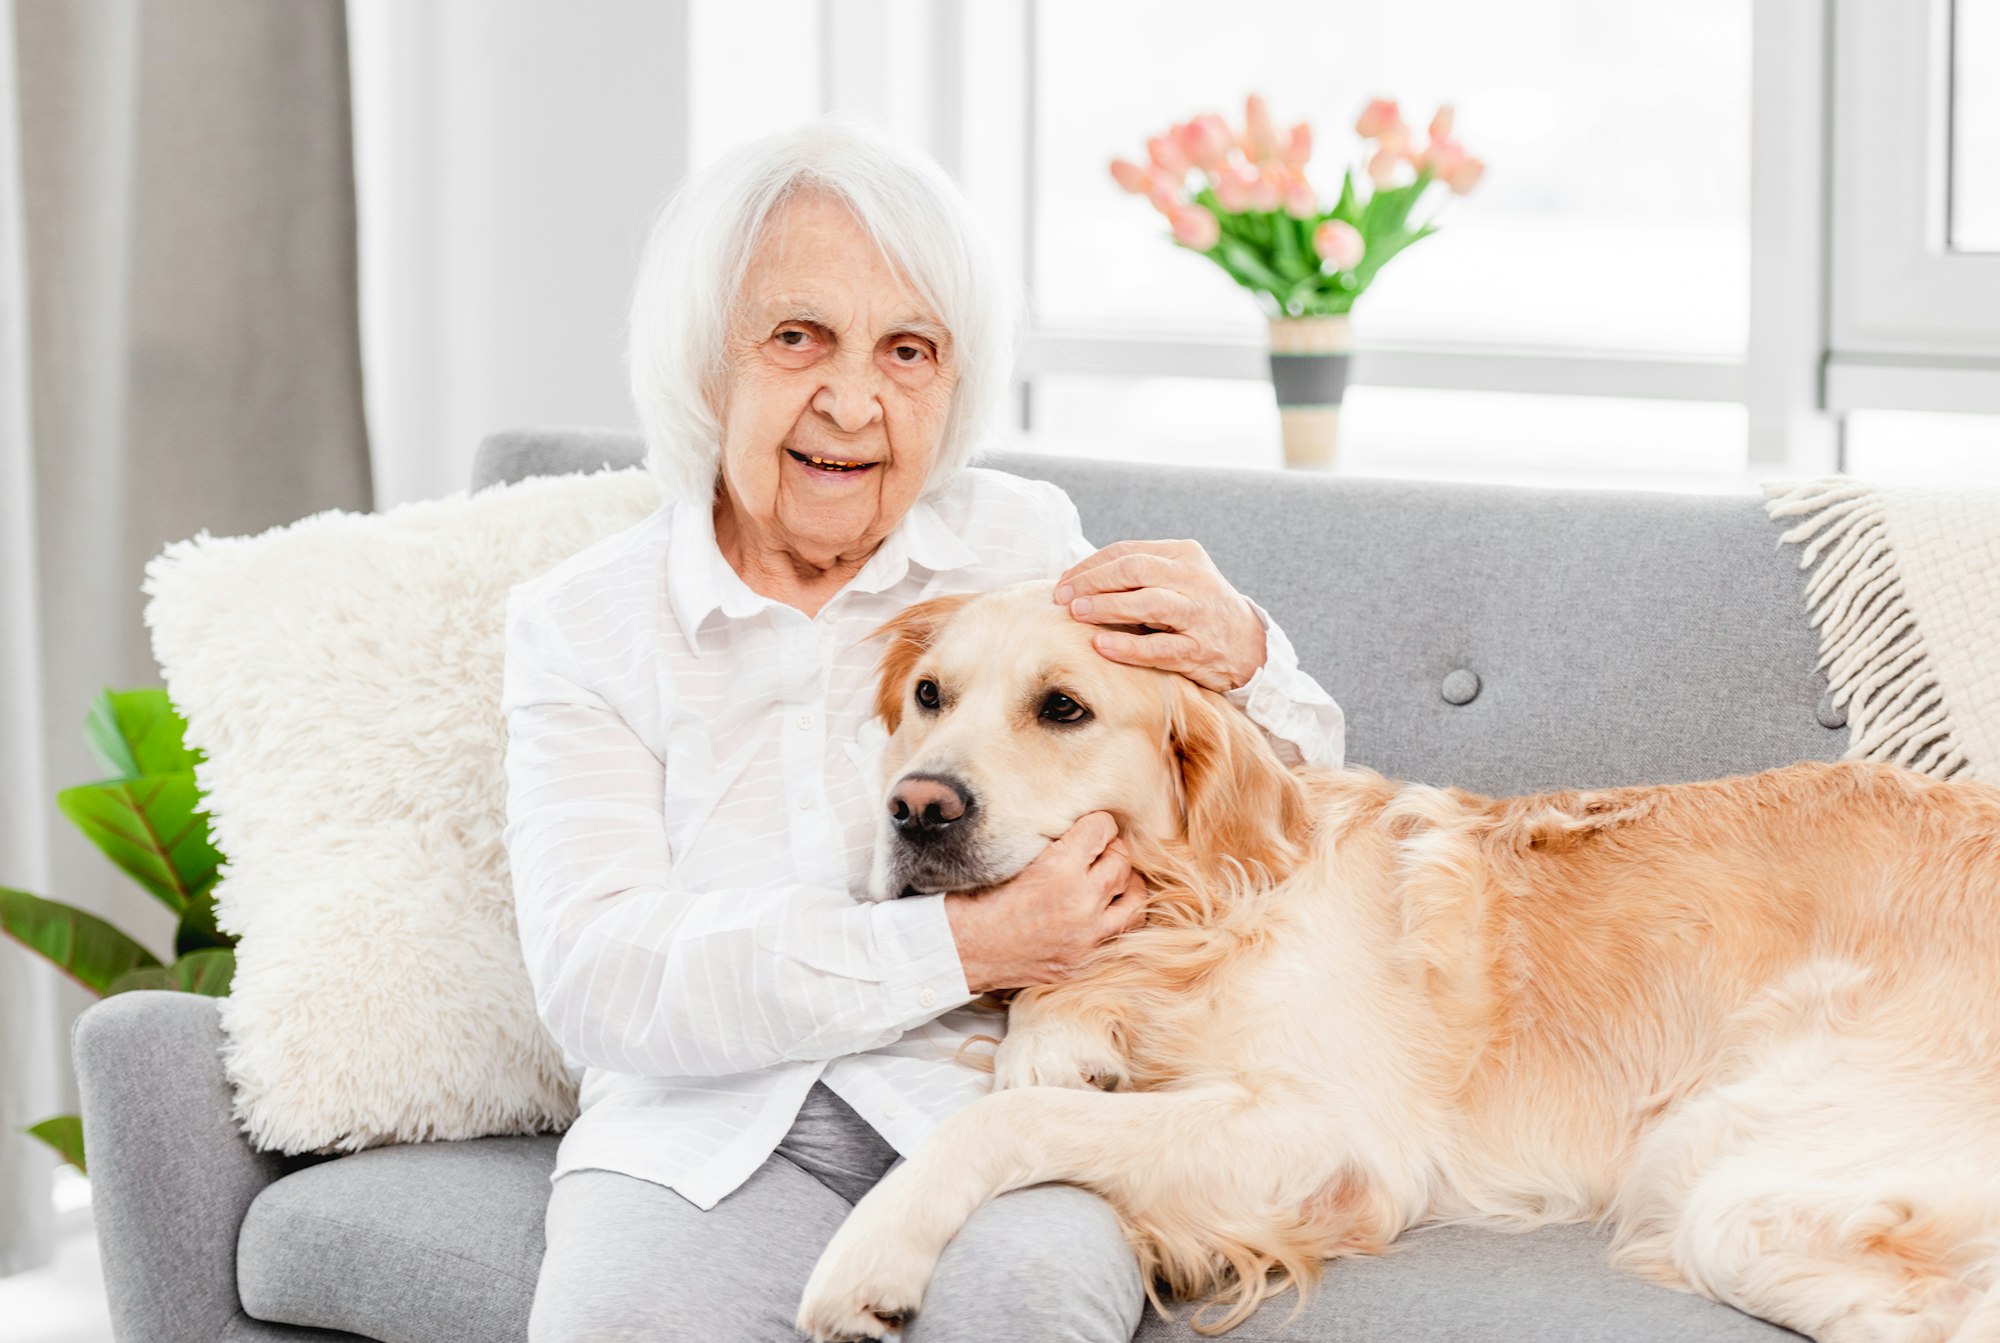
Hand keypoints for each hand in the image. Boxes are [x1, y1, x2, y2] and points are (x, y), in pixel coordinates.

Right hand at [942, 811, 1146, 993]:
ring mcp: (1086, 936)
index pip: (1102, 829)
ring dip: (1125, 883)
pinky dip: (1120, 917)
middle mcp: (1080, 902)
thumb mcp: (1011, 857)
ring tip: (1111, 879)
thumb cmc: (975, 900)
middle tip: (1097, 851)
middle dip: (1110, 851)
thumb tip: (1080, 829)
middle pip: (1121, 861)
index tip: (1091, 826)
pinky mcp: (1084, 959)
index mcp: (1059, 869)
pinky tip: (1109, 909)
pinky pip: (1123, 932)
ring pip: (1135, 898)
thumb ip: (1053, 844)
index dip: (1096, 823)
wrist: (962, 949)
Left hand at [1054, 539, 1266, 692]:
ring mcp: (1198, 615)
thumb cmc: (1198, 609)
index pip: (1127, 552)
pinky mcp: (1199, 650)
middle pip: (1134, 571)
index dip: (1090, 566)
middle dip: (1092, 582)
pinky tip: (1101, 646)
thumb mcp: (1177, 578)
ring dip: (1107, 608)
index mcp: (1183, 555)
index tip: (1064, 581)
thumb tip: (1079, 578)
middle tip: (1063, 597)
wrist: (1249, 645)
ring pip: (1148, 604)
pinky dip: (1127, 647)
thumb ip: (1139, 574)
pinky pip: (1159, 647)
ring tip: (1077, 614)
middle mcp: (1193, 580)